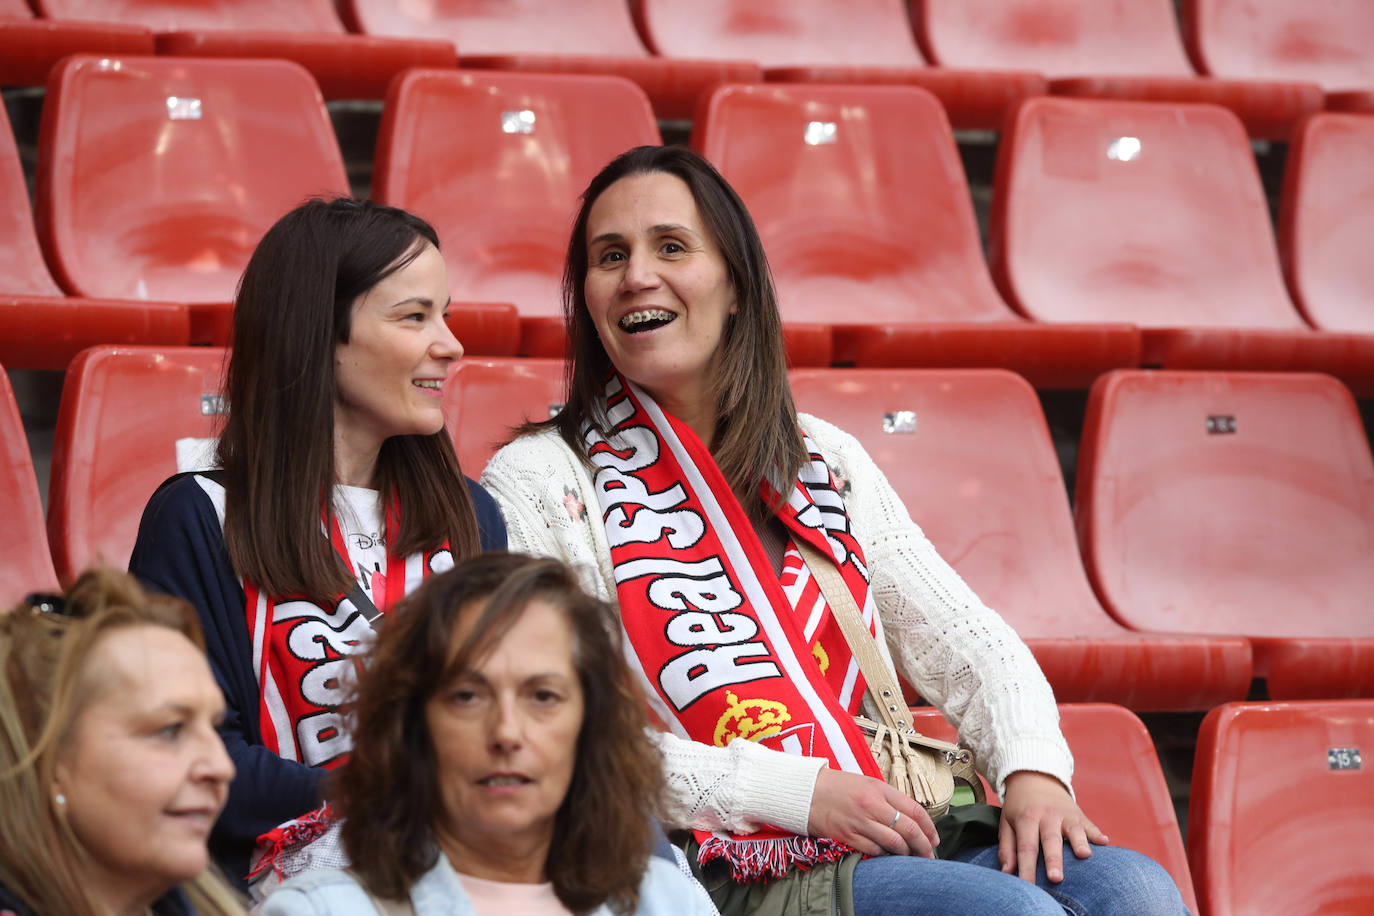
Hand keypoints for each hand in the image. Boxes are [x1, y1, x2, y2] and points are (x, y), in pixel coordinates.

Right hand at [806, 767, 938, 857]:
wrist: (805, 791)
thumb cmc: (836, 786)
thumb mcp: (866, 783)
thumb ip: (887, 798)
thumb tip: (909, 817)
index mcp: (879, 789)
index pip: (914, 810)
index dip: (929, 827)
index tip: (934, 838)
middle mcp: (872, 805)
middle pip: (908, 829)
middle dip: (923, 845)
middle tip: (928, 854)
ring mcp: (860, 821)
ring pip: (894, 843)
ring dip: (906, 854)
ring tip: (910, 858)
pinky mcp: (847, 835)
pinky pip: (874, 850)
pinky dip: (884, 855)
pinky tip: (887, 856)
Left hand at [998, 770, 1107, 883]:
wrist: (1035, 776)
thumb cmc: (1019, 806)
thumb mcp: (1007, 821)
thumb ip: (1006, 847)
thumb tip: (1007, 872)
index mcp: (1026, 819)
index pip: (1026, 847)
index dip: (1026, 868)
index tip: (1027, 887)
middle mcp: (1047, 816)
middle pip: (1050, 840)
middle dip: (1054, 860)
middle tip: (1056, 878)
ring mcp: (1066, 814)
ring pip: (1074, 830)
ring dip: (1079, 842)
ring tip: (1084, 855)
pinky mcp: (1080, 815)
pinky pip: (1090, 825)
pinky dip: (1097, 833)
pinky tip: (1104, 842)